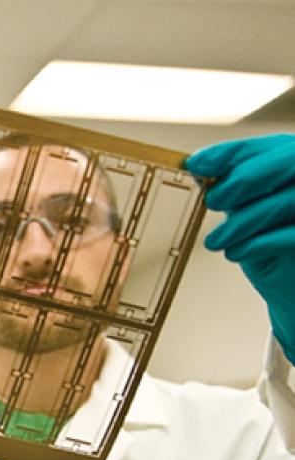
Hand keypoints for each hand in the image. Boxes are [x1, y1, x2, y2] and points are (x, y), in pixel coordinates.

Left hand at [184, 134, 294, 363]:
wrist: (289, 288)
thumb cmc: (269, 249)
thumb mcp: (244, 215)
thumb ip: (230, 192)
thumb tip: (198, 170)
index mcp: (290, 166)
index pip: (264, 147)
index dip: (229, 153)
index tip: (197, 164)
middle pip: (285, 162)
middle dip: (242, 180)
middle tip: (213, 202)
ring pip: (285, 200)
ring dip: (241, 221)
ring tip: (216, 241)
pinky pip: (291, 235)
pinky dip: (256, 243)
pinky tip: (235, 252)